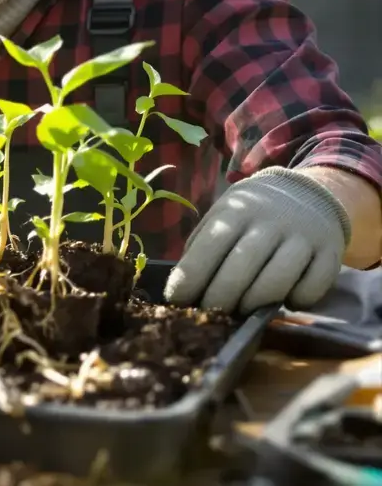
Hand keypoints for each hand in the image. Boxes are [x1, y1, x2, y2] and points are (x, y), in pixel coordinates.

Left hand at [164, 166, 351, 313]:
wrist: (305, 193)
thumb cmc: (250, 215)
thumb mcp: (221, 217)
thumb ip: (201, 247)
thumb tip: (181, 287)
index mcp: (234, 212)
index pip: (205, 252)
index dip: (188, 282)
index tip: (177, 302)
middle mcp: (268, 222)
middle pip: (239, 272)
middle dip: (219, 301)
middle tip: (212, 315)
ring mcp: (302, 237)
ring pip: (275, 283)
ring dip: (255, 305)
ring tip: (245, 308)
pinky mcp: (330, 251)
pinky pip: (312, 288)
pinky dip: (297, 301)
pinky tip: (286, 299)